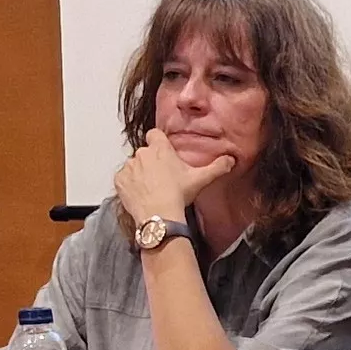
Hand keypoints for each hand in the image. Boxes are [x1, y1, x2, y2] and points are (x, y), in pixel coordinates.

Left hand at [111, 129, 235, 243]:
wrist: (160, 215)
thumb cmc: (178, 195)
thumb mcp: (201, 179)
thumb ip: (217, 167)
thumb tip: (231, 160)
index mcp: (160, 148)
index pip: (155, 134)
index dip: (158, 141)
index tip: (163, 152)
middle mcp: (142, 153)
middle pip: (144, 152)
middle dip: (150, 162)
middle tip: (161, 178)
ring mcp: (129, 167)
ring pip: (133, 166)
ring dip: (139, 174)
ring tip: (150, 189)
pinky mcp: (120, 181)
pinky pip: (122, 178)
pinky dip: (128, 185)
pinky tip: (139, 194)